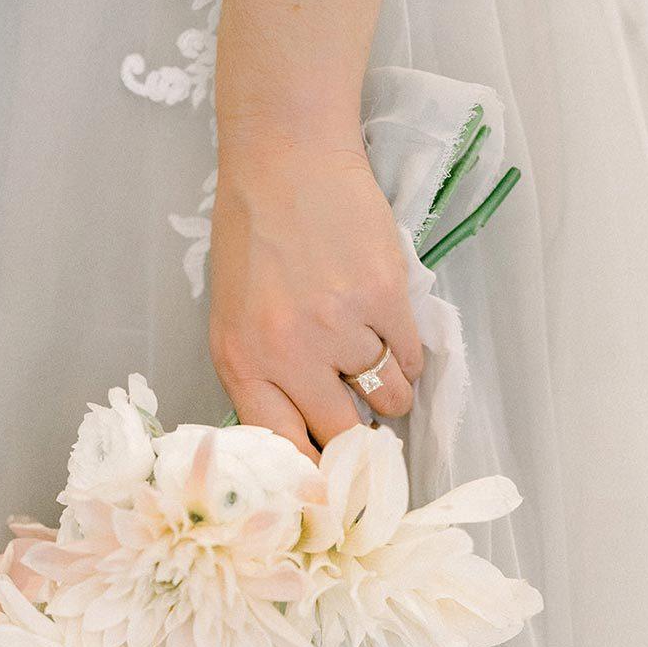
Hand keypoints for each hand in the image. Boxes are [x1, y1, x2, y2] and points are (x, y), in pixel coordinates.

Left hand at [209, 142, 422, 459]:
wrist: (287, 160)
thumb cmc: (255, 242)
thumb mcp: (235, 319)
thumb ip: (263, 379)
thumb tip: (308, 441)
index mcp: (242, 362)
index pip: (282, 448)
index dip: (313, 475)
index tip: (333, 486)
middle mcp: (287, 352)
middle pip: (342, 434)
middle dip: (360, 439)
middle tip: (368, 430)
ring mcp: (338, 325)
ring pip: (387, 399)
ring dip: (390, 395)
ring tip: (377, 365)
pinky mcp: (383, 297)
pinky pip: (412, 359)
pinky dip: (410, 359)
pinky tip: (391, 333)